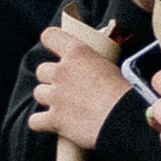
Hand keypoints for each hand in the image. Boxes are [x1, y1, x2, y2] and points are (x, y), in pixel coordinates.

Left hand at [32, 22, 125, 149]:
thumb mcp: (111, 66)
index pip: (50, 36)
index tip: (56, 50)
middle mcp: (61, 72)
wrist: (124, 119)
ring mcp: (55, 96)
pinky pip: (35, 121)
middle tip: (69, 88)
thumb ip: (92, 64)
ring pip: (38, 93)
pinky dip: (42, 123)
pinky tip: (53, 124)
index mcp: (77, 53)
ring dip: (49, 100)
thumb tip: (90, 69)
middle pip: (42, 70)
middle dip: (52, 78)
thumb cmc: (125, 93)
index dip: (51, 42)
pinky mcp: (54, 120)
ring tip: (66, 107)